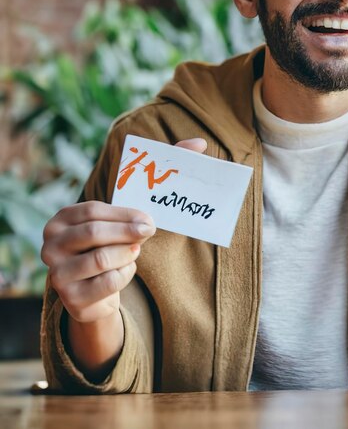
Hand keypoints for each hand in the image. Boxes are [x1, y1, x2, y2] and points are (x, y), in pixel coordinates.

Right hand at [41, 138, 207, 323]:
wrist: (99, 291)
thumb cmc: (117, 241)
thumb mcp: (128, 212)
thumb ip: (160, 174)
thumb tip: (199, 142)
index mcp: (63, 218)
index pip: (93, 210)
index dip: (125, 214)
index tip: (150, 219)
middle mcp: (51, 244)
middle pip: (95, 234)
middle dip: (130, 233)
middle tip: (151, 232)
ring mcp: (57, 274)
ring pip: (102, 260)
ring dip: (128, 255)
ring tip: (134, 251)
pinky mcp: (71, 300)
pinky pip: (108, 284)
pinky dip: (125, 276)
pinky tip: (125, 271)